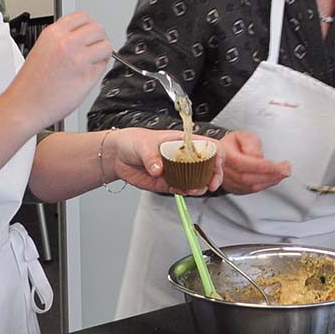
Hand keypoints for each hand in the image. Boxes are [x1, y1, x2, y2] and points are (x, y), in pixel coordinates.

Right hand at [7, 11, 112, 131]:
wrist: (24, 106)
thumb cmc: (30, 84)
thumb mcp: (42, 49)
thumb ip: (62, 40)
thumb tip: (83, 37)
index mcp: (53, 33)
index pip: (83, 17)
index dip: (89, 26)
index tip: (89, 35)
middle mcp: (66, 42)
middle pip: (98, 29)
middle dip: (99, 40)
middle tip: (93, 50)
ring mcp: (78, 58)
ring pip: (106, 46)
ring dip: (102, 55)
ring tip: (89, 64)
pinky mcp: (87, 75)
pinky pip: (103, 66)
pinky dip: (98, 71)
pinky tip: (85, 77)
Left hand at [106, 129, 223, 194]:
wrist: (117, 156)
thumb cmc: (133, 141)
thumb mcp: (143, 144)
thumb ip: (151, 156)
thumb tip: (158, 169)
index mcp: (184, 141)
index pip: (209, 146)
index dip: (217, 155)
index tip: (216, 164)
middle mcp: (184, 156)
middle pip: (209, 165)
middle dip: (214, 175)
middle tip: (211, 184)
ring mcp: (178, 171)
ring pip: (198, 180)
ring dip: (200, 186)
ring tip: (196, 189)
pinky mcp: (170, 183)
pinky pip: (183, 189)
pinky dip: (186, 191)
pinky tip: (184, 191)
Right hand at [216, 130, 290, 194]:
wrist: (225, 153)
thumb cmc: (235, 143)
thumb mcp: (243, 135)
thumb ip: (250, 143)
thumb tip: (257, 156)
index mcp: (223, 154)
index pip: (242, 164)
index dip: (262, 167)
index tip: (278, 166)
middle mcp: (223, 170)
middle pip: (247, 178)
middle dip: (270, 175)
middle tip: (285, 169)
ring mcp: (227, 181)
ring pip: (250, 187)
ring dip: (270, 181)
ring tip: (282, 173)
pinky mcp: (233, 189)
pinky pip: (250, 190)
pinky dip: (265, 185)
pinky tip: (274, 179)